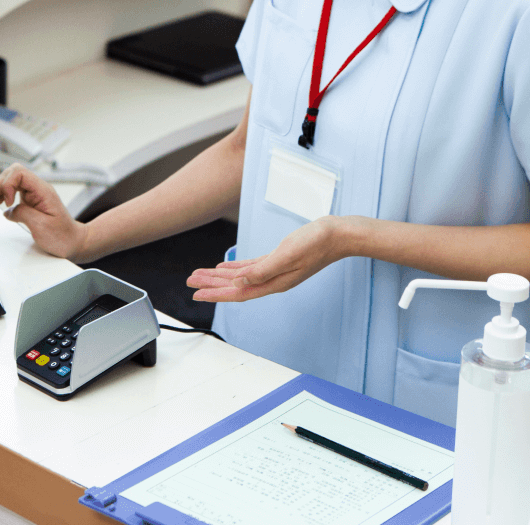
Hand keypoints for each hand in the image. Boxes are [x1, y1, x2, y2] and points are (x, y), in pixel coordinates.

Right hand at [0, 163, 86, 259]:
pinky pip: (11, 191)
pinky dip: (1, 197)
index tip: (7, 203)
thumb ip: (23, 214)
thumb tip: (9, 210)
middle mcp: (37, 189)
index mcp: (43, 191)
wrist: (72, 242)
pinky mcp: (29, 201)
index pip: (20, 173)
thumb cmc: (63, 236)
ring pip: (9, 181)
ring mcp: (33, 194)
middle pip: (11, 174)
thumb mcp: (41, 226)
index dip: (8, 185)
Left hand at [186, 216, 347, 301]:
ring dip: (219, 276)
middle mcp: (272, 279)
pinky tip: (225, 267)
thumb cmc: (317, 243)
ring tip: (201, 274)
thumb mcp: (287, 254)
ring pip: (241, 276)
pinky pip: (251, 267)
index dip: (215, 294)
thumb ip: (262, 270)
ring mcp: (276, 271)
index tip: (196, 294)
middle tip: (190, 282)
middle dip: (211, 284)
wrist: (339, 235)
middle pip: (235, 286)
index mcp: (274, 282)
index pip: (238, 292)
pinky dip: (236, 267)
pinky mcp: (278, 260)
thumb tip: (239, 283)